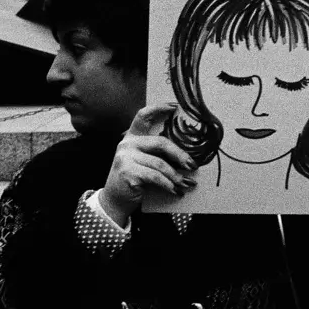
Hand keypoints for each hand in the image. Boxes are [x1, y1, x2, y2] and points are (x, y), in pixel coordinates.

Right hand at [99, 103, 197, 226]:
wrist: (115, 201)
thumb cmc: (135, 180)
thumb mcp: (144, 162)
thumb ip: (157, 154)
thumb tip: (187, 155)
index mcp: (132, 137)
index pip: (143, 116)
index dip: (159, 108)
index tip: (175, 106)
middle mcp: (127, 144)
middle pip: (160, 143)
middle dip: (180, 154)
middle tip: (192, 165)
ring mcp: (125, 158)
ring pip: (160, 163)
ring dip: (176, 176)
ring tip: (187, 183)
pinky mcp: (128, 172)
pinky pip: (155, 177)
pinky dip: (168, 185)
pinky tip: (176, 191)